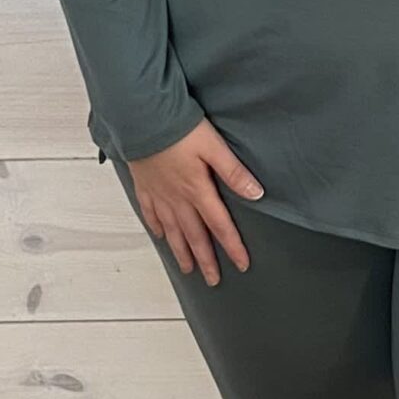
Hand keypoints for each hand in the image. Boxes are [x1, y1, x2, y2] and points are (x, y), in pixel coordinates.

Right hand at [130, 118, 264, 284]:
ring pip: (172, 231)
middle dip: (206, 260)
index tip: (242, 264)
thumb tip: (256, 194)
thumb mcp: (214, 147)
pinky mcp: (144, 186)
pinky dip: (157, 228)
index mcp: (198, 191)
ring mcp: (159, 195)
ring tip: (188, 269)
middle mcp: (178, 199)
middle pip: (194, 236)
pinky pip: (150, 214)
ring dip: (182, 252)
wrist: (142, 118)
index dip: (232, 246)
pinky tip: (161, 235)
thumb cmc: (179, 129)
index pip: (220, 226)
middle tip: (213, 280)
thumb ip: (234, 173)